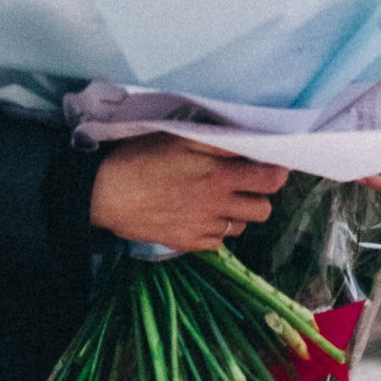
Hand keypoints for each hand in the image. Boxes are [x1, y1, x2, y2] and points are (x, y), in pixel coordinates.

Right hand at [89, 134, 290, 253]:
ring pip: (242, 226)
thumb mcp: (178, 137)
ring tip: (218, 198)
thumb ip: (217, 141)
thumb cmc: (140, 157)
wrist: (104, 194)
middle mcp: (217, 206)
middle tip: (243, 181)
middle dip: (258, 194)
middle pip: (263, 209)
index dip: (275, 172)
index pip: (270, 181)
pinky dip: (216, 228)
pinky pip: (218, 240)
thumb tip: (249, 140)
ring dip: (237, 212)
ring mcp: (203, 228)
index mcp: (218, 176)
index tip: (270, 165)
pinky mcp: (188, 243)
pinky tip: (198, 213)